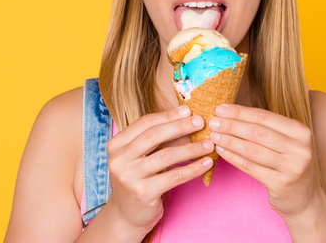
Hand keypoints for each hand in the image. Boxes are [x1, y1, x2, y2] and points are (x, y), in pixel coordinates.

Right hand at [104, 105, 215, 234]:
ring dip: (191, 148)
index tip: (188, 110)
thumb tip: (187, 121)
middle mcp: (119, 159)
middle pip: (153, 136)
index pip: (144, 123)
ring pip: (166, 156)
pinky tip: (206, 163)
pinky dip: (192, 169)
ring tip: (209, 144)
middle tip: (200, 122)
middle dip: (180, 126)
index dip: (167, 115)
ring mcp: (129, 177)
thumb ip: (158, 140)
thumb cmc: (138, 180)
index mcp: (116, 145)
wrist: (127, 216)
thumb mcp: (142, 157)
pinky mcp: (143, 193)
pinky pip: (173, 177)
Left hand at [208, 104, 321, 219]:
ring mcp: (292, 167)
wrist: (305, 199)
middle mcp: (299, 148)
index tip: (220, 109)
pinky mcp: (281, 184)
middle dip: (231, 125)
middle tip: (212, 122)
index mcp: (300, 131)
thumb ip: (266, 128)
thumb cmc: (288, 165)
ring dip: (229, 141)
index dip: (240, 112)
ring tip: (213, 136)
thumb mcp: (286, 143)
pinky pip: (250, 167)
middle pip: (257, 132)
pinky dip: (233, 158)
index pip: (264, 116)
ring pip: (252, 150)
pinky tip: (221, 151)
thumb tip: (231, 113)